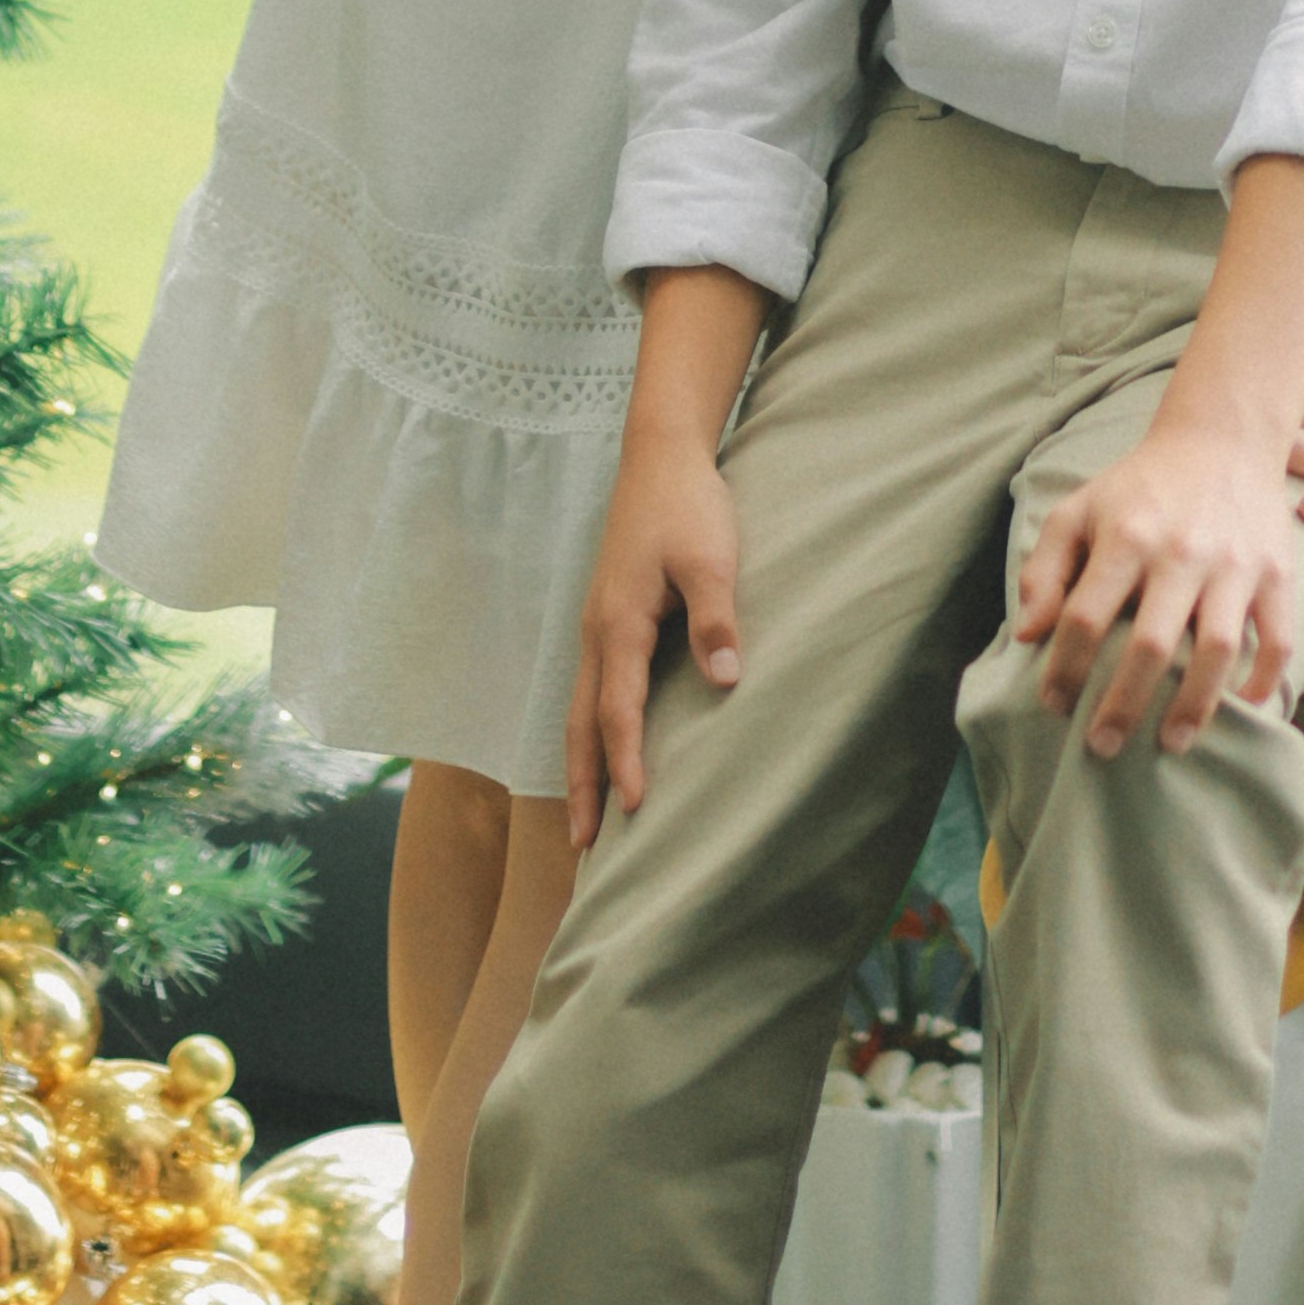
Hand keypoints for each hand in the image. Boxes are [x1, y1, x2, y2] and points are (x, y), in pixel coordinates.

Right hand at [564, 447, 741, 834]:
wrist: (660, 456)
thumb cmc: (689, 506)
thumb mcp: (712, 558)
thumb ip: (716, 620)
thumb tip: (725, 682)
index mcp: (620, 623)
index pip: (619, 709)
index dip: (626, 760)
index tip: (633, 809)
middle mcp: (597, 632)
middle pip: (581, 724)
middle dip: (582, 785)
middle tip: (581, 848)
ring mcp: (595, 626)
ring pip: (578, 710)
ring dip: (580, 765)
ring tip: (583, 818)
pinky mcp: (606, 618)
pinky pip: (590, 689)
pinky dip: (588, 731)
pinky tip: (601, 748)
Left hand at [1013, 407, 1300, 757]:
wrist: (1223, 440)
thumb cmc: (1139, 487)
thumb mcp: (1078, 511)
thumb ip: (1044, 569)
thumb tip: (1028, 635)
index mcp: (1126, 534)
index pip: (1086, 615)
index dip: (1065, 667)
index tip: (1053, 706)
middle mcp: (1182, 551)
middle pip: (1149, 644)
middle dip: (1123, 705)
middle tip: (1102, 748)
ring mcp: (1235, 565)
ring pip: (1215, 650)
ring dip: (1193, 706)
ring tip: (1172, 744)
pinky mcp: (1278, 573)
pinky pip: (1277, 639)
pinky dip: (1264, 681)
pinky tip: (1242, 709)